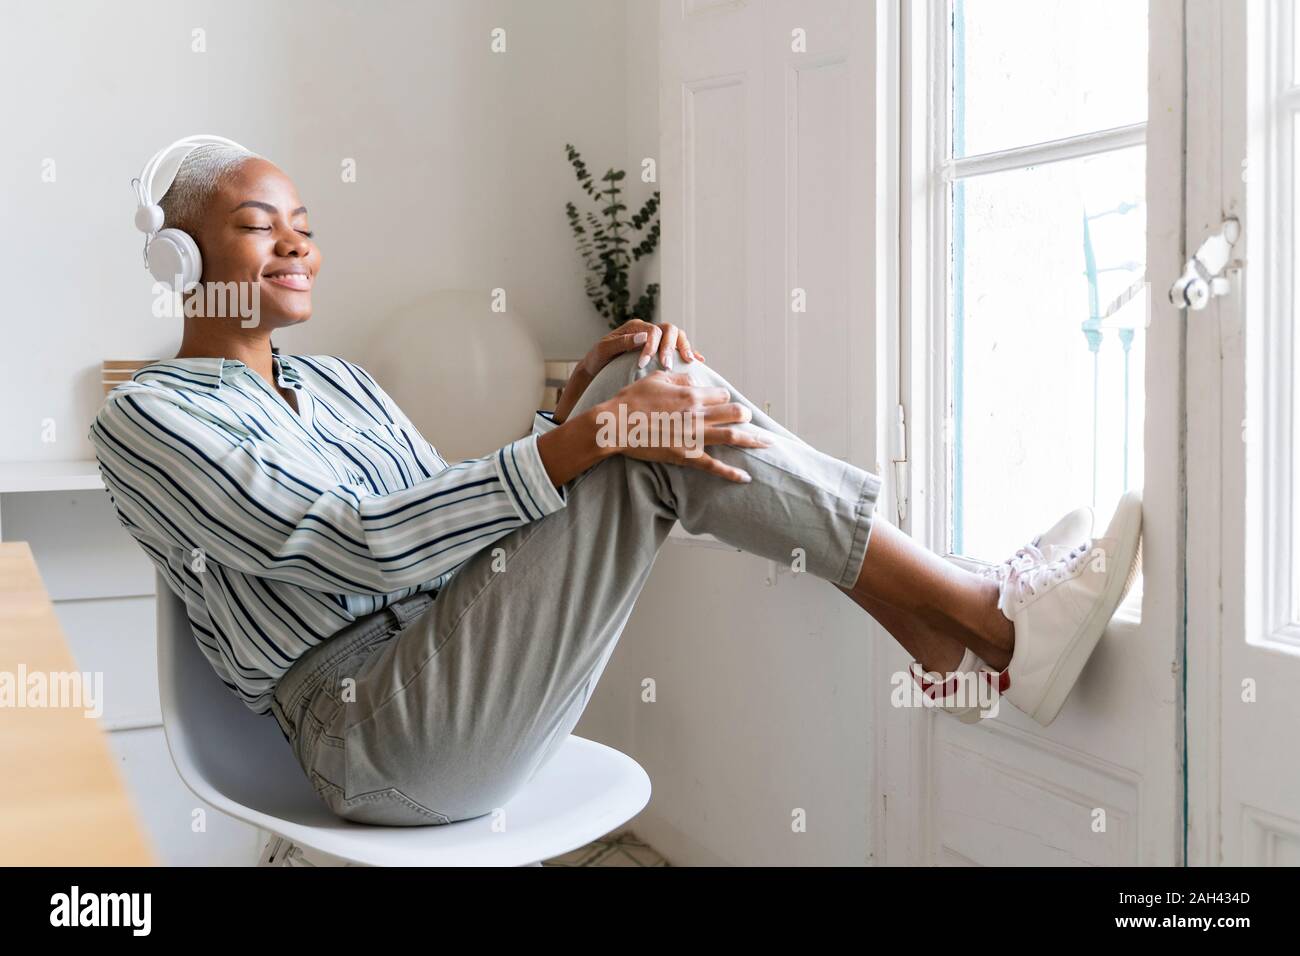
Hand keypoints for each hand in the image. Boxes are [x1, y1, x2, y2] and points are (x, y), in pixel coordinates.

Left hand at [580, 320, 704, 378]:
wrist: (596, 369)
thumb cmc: (598, 359)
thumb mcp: (604, 350)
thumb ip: (622, 342)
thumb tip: (643, 337)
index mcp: (635, 327)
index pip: (652, 330)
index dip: (652, 346)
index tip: (644, 363)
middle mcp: (648, 330)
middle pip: (669, 330)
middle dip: (670, 348)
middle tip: (667, 365)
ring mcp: (656, 340)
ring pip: (677, 336)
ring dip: (684, 348)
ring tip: (689, 361)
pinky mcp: (660, 351)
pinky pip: (679, 348)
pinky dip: (689, 352)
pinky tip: (698, 361)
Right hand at [595, 371, 769, 482]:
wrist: (616, 424)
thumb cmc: (632, 399)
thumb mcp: (656, 378)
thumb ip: (680, 376)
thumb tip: (695, 376)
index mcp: (691, 394)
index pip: (721, 395)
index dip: (724, 398)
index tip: (723, 403)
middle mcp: (697, 414)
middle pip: (735, 413)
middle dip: (745, 415)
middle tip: (750, 419)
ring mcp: (694, 436)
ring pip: (732, 436)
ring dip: (753, 439)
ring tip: (767, 442)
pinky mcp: (686, 456)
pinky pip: (714, 466)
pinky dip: (731, 472)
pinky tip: (745, 477)